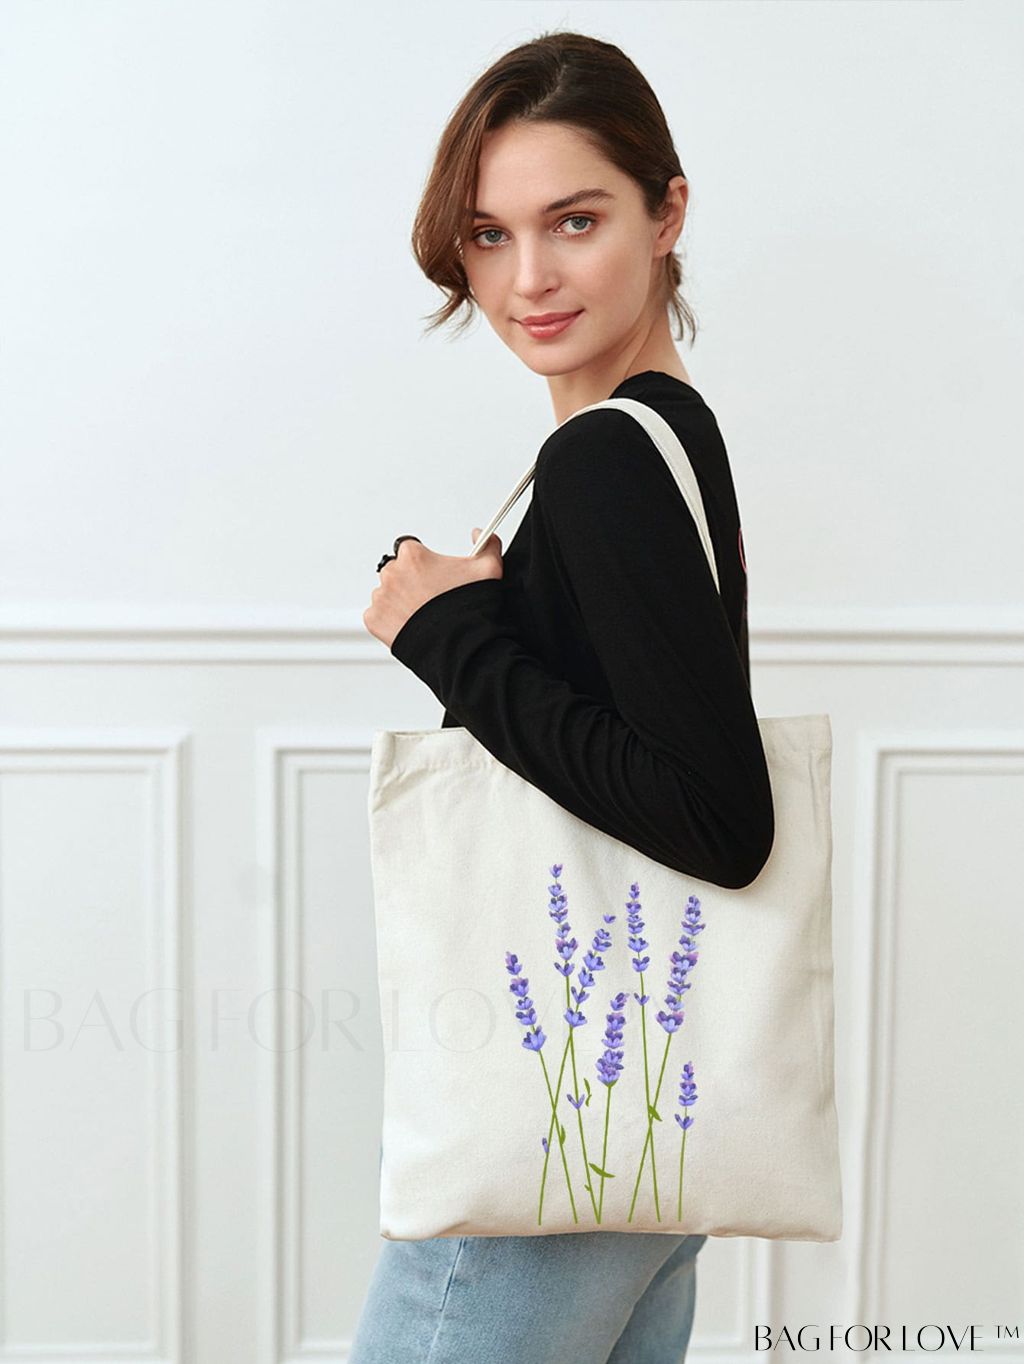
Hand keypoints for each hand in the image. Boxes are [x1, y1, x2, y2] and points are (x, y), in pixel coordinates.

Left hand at [363, 527, 503, 649]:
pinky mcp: (374, 620)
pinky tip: (411, 625)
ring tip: (422, 614)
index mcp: (412, 556)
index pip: (411, 551)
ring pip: (387, 594)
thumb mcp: (488, 569)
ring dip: (400, 601)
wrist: (457, 646)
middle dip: (412, 582)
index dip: (425, 563)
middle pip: (397, 571)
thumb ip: (487, 545)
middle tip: (430, 597)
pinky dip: (391, 620)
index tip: (433, 575)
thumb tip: (480, 535)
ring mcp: (381, 597)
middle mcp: (392, 573)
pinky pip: (379, 615)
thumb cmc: (467, 609)